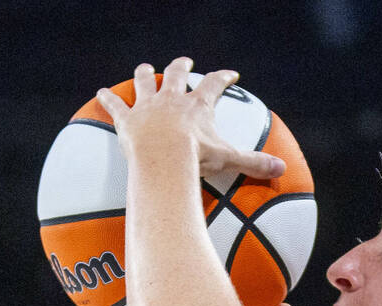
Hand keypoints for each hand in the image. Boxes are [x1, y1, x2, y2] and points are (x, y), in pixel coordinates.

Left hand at [96, 58, 284, 179]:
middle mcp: (172, 99)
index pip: (215, 84)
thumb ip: (254, 163)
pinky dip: (107, 98)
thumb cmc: (195, 158)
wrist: (163, 159)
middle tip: (185, 61)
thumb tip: (281, 169)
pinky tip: (100, 92)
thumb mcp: (229, 160)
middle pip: (177, 75)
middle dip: (182, 66)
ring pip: (145, 82)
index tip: (230, 73)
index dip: (223, 77)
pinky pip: (115, 104)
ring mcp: (148, 107)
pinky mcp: (127, 120)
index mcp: (198, 106)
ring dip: (145, 74)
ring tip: (145, 68)